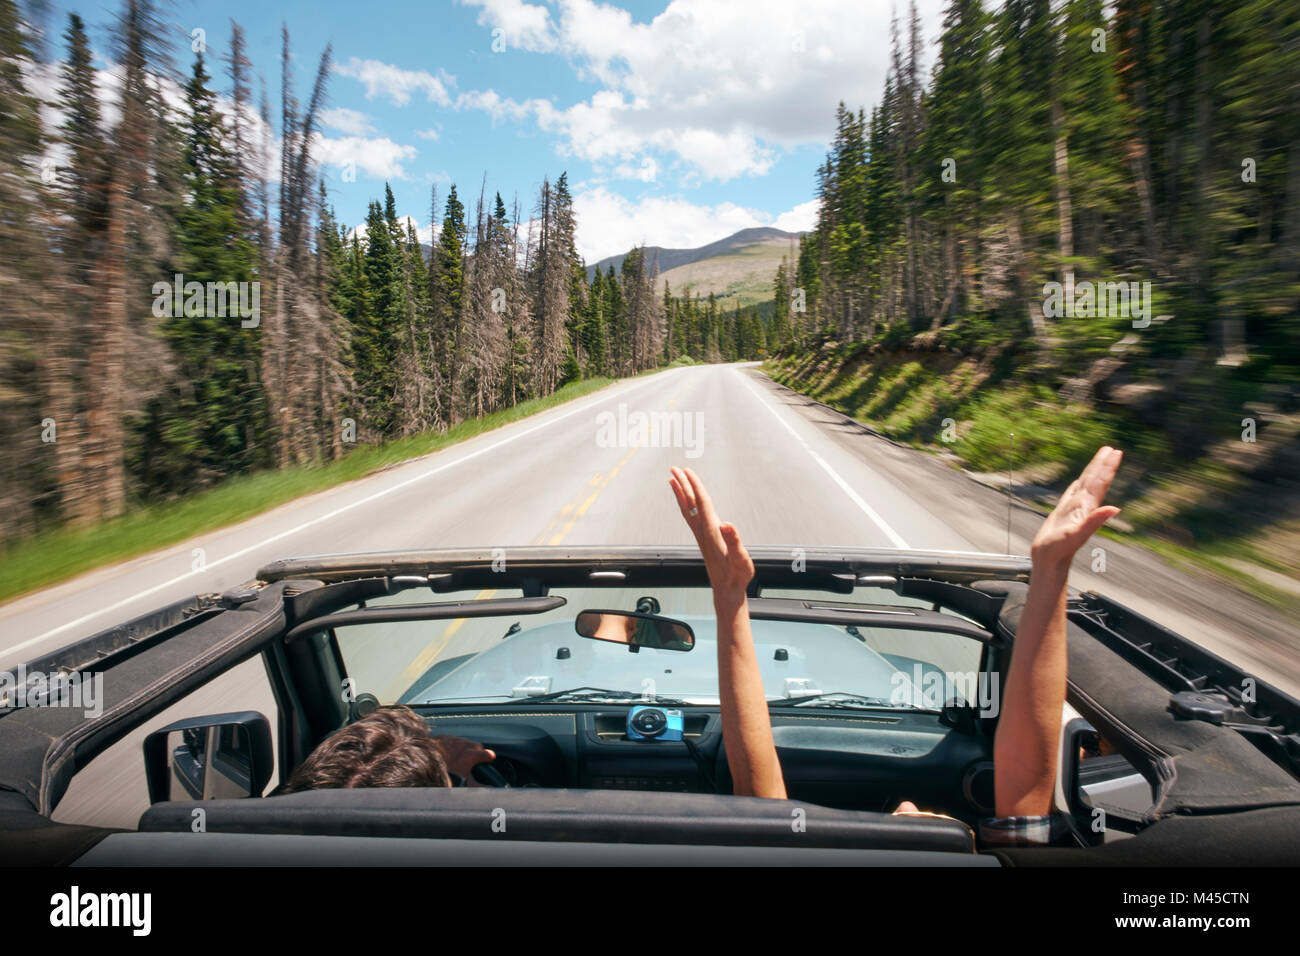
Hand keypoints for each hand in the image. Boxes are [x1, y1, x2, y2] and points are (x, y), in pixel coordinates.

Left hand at [433, 734, 495, 784]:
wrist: (424, 766)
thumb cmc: (446, 776)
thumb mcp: (465, 783)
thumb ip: (480, 786)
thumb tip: (492, 789)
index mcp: (471, 756)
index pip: (488, 754)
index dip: (488, 758)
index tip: (488, 760)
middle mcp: (464, 745)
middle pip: (477, 747)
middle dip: (475, 753)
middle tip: (469, 763)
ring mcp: (453, 740)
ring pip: (463, 742)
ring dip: (462, 749)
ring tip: (456, 758)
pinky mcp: (442, 737)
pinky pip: (449, 740)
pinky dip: (449, 746)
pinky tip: (445, 753)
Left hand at [669, 466, 753, 605]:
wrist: (727, 590)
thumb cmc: (736, 576)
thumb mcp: (740, 559)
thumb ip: (734, 542)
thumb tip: (727, 525)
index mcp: (711, 532)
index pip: (702, 503)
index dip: (695, 486)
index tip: (688, 471)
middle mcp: (703, 532)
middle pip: (690, 503)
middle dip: (682, 485)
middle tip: (674, 468)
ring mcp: (702, 536)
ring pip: (687, 510)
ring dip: (680, 493)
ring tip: (673, 480)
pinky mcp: (704, 539)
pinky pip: (691, 517)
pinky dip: (686, 505)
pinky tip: (686, 502)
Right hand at [1030, 446, 1122, 569]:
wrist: (1049, 560)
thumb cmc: (1060, 549)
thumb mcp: (1078, 535)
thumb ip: (1096, 521)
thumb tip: (1116, 509)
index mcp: (1087, 507)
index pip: (1100, 482)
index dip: (1108, 467)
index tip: (1116, 452)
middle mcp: (1083, 505)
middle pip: (1095, 480)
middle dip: (1103, 464)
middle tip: (1112, 449)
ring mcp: (1074, 508)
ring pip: (1085, 484)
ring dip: (1093, 471)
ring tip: (1100, 458)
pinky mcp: (1064, 512)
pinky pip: (1072, 492)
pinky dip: (1078, 483)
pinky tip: (1079, 481)